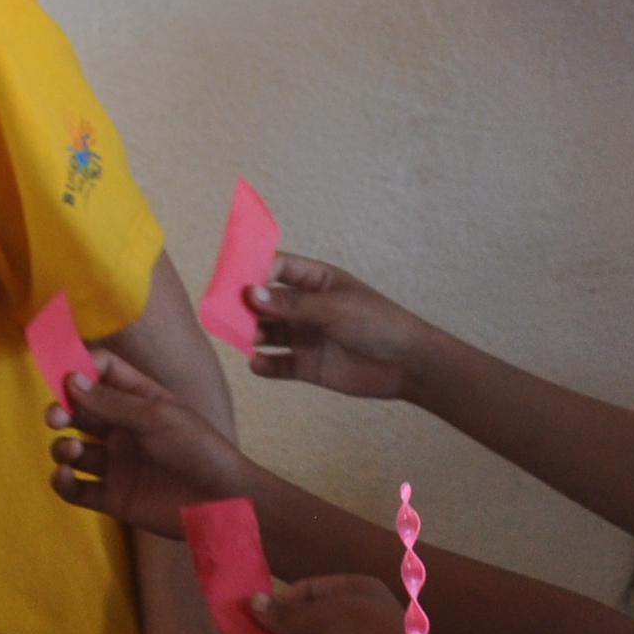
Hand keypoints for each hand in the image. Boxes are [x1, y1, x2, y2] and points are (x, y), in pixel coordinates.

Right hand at [46, 354, 263, 541]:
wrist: (222, 502)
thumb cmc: (197, 449)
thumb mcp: (156, 417)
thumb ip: (112, 402)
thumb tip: (71, 379)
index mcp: (139, 400)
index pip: (102, 373)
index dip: (80, 370)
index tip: (63, 377)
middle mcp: (124, 429)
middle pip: (80, 412)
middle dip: (62, 410)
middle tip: (55, 417)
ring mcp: (117, 464)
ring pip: (73, 450)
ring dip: (62, 448)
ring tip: (70, 451)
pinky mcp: (113, 497)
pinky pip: (78, 489)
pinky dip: (63, 482)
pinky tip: (64, 476)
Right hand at [247, 256, 434, 402]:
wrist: (407, 364)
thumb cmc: (378, 323)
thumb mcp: (334, 308)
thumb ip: (292, 304)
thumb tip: (251, 293)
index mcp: (315, 281)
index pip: (277, 268)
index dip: (255, 271)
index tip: (234, 281)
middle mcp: (305, 307)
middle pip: (265, 302)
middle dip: (245, 305)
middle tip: (225, 312)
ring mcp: (305, 336)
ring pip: (266, 332)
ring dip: (251, 334)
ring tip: (243, 338)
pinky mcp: (307, 365)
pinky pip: (277, 364)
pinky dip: (264, 365)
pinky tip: (258, 363)